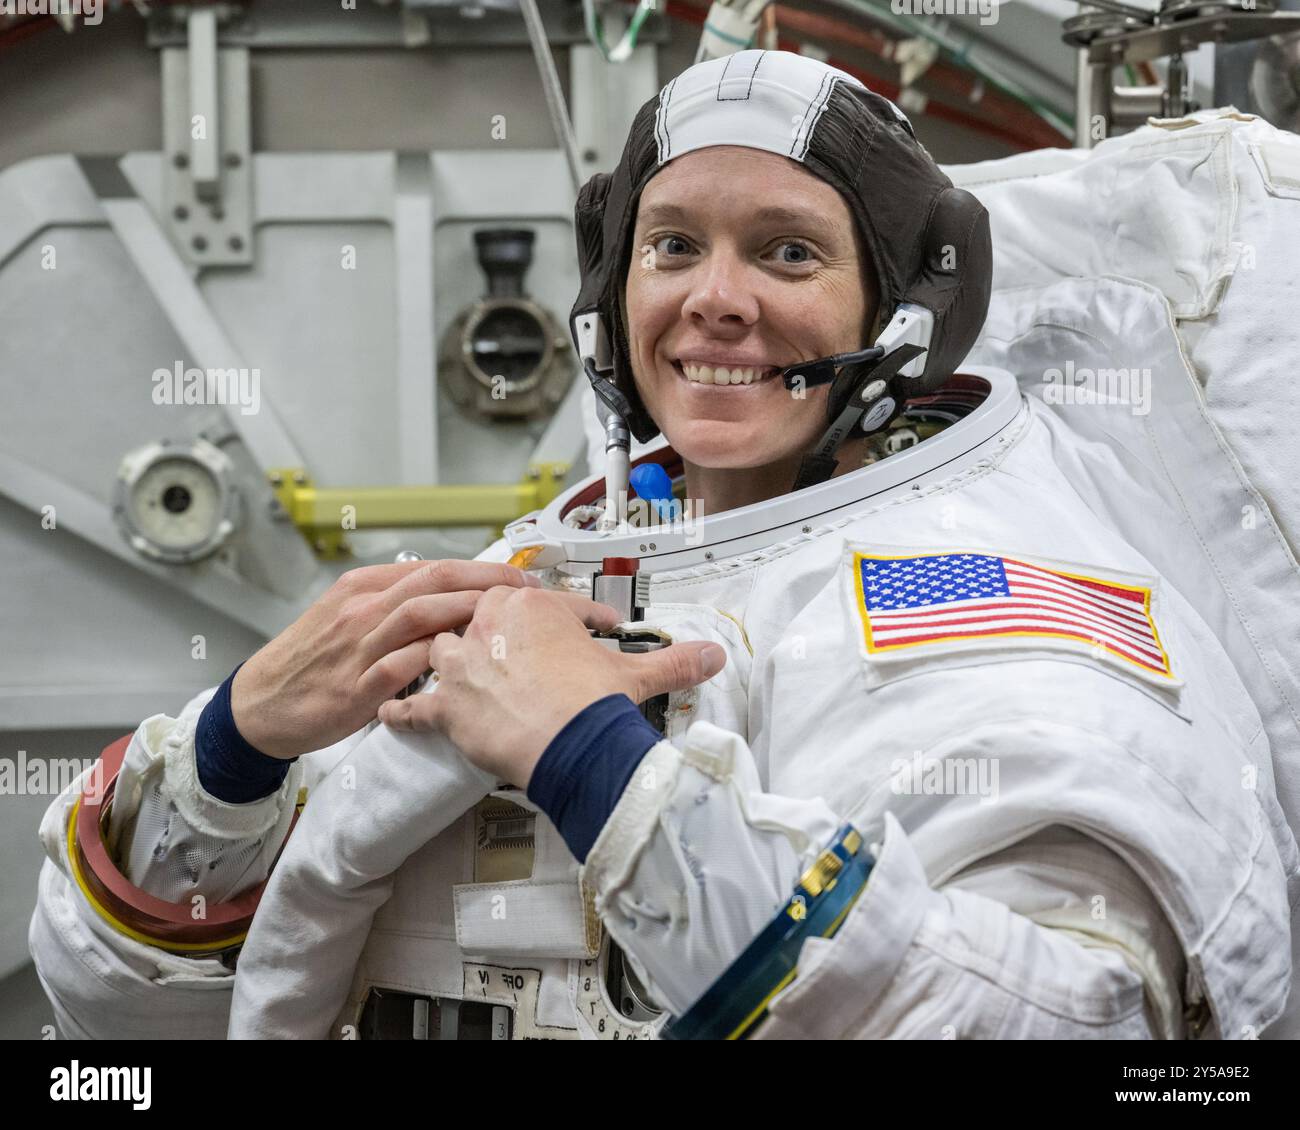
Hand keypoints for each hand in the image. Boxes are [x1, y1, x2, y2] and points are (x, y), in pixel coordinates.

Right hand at [231, 560, 543, 759]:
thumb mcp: (348, 617)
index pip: (432, 567)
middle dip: (486, 580)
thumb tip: (449, 597)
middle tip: (528, 591)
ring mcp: (357, 647)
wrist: (259, 704)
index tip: (518, 577)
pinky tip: (466, 664)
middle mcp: (361, 609)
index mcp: (363, 587)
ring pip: (419, 614)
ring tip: (508, 619)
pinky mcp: (354, 688)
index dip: (481, 569)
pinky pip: (399, 666)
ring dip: (468, 612)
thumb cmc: (312, 661)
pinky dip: (433, 660)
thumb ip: (394, 605)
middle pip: (433, 580)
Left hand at [376, 585, 726, 788]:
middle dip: (488, 629)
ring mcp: (463, 664)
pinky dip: (402, 710)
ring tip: (442, 670)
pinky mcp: (447, 706)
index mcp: (534, 607)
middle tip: (500, 647)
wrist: (573, 743)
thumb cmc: (598, 703)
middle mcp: (490, 626)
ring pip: (438, 651)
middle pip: (478, 616)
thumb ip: (675, 660)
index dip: (564, 619)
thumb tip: (714, 656)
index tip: (576, 630)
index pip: (544, 605)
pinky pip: (413, 705)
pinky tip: (392, 712)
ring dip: (439, 660)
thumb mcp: (637, 675)